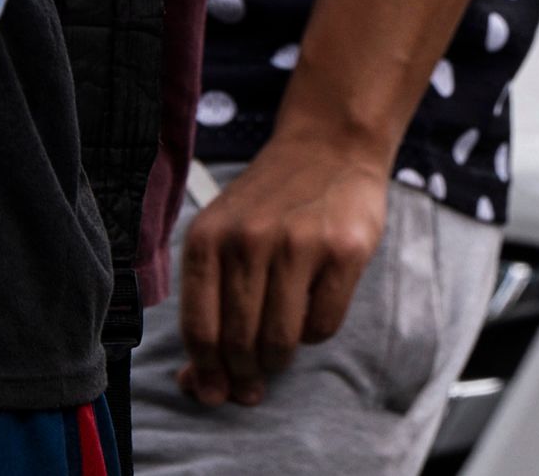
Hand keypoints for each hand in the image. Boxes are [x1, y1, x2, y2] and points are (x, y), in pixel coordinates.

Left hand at [176, 126, 390, 405]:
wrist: (327, 145)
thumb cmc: (268, 203)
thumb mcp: (223, 234)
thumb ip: (207, 299)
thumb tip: (195, 383)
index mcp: (207, 237)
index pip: (199, 329)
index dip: (206, 373)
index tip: (214, 393)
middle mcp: (247, 240)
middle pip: (238, 341)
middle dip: (244, 376)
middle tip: (253, 386)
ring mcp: (297, 244)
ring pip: (280, 340)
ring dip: (278, 360)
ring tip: (279, 352)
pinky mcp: (342, 251)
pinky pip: (323, 325)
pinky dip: (315, 332)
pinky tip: (312, 307)